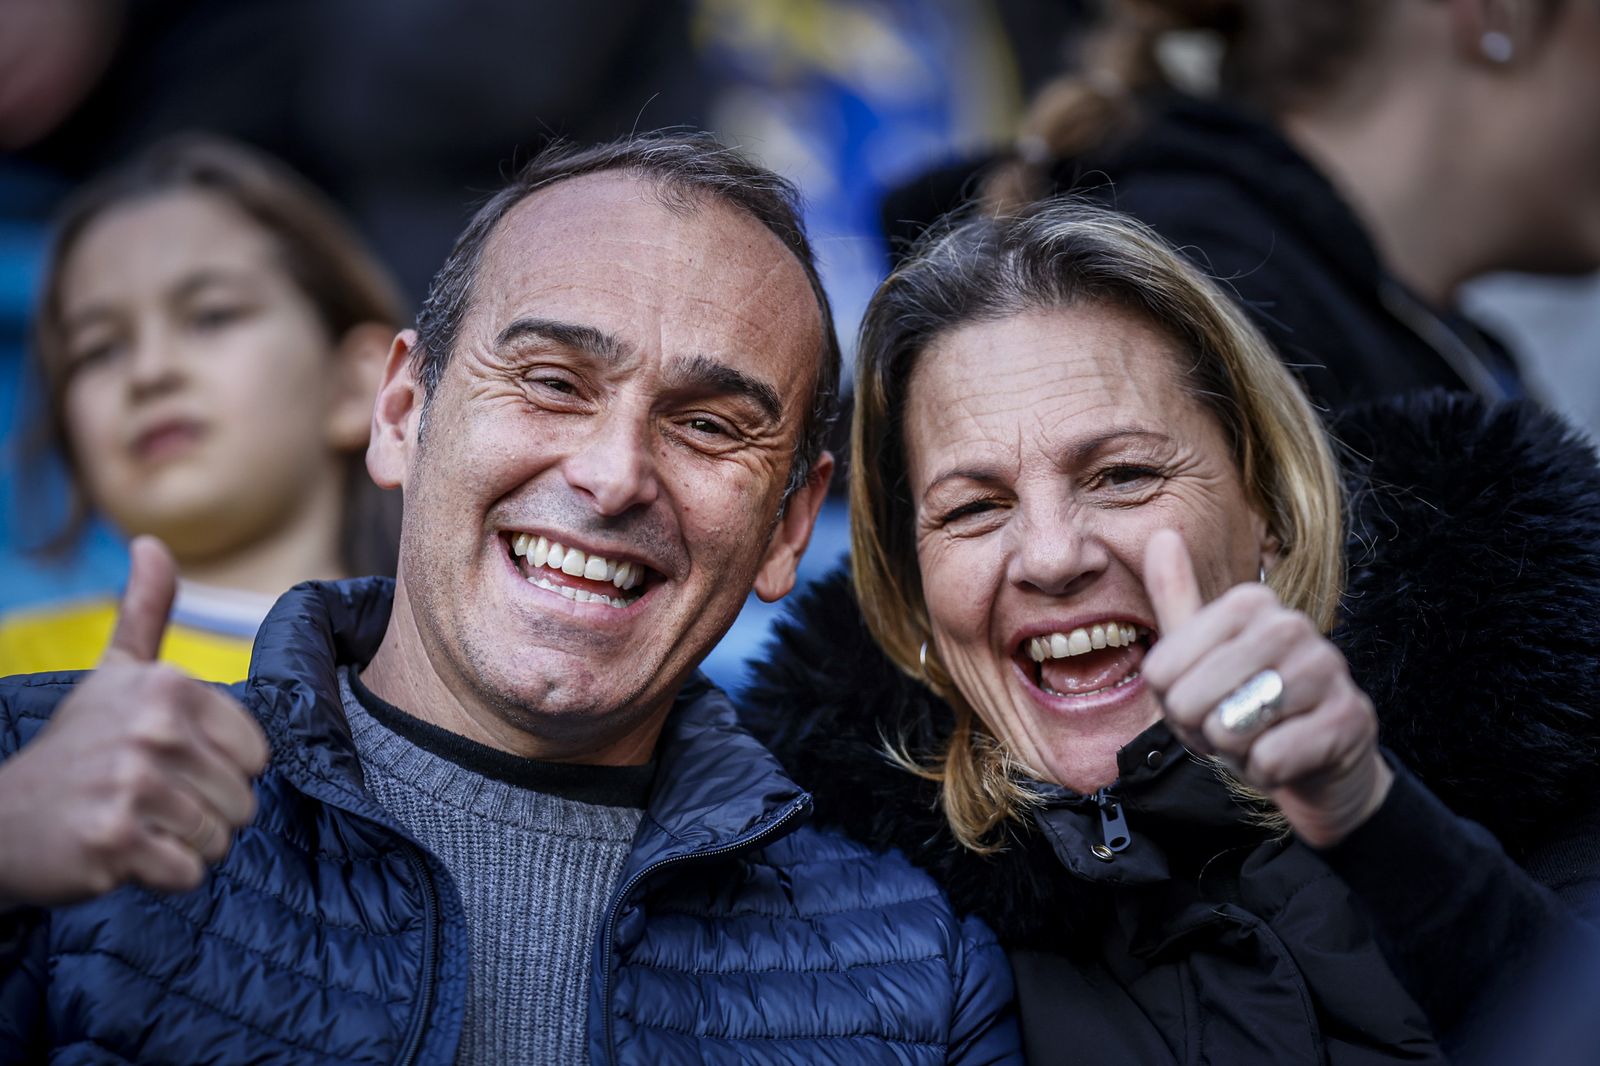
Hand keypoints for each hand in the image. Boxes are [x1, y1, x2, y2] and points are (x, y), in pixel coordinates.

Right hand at [0, 537, 269, 907]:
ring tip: (137, 823)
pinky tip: (123, 853)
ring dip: (184, 844)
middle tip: (149, 801)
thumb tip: (151, 543)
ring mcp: (131, 784)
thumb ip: (145, 611)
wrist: (0, 820)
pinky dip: (164, 874)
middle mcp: (153, 729)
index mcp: (169, 686)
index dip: (221, 771)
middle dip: (205, 813)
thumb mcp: (113, 672)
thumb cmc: (78, 745)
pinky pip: (188, 872)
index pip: (257, 754)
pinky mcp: (114, 840)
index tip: (170, 764)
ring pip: (218, 838)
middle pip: (243, 799)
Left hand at [1141, 529, 1391, 847]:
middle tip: (1229, 726)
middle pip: (1190, 699)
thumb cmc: (1248, 705)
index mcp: (1249, 602)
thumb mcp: (1201, 656)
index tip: (1202, 699)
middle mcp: (1290, 625)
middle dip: (1200, 729)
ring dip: (1233, 749)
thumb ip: (1176, 600)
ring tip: (1256, 736)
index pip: (1162, 669)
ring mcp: (1327, 668)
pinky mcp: (1350, 717)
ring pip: (1231, 727)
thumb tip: (1160, 534)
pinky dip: (1266, 770)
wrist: (1316, 762)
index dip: (1171, 702)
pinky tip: (1286, 757)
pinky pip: (1271, 757)